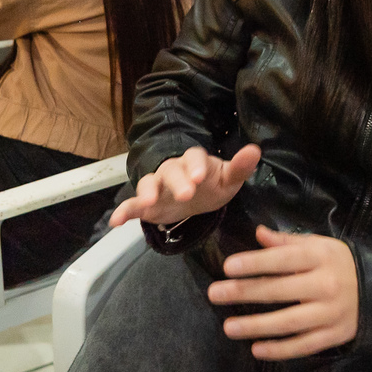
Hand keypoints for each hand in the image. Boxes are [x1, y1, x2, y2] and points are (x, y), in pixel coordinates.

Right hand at [109, 144, 261, 226]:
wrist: (197, 197)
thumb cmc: (213, 185)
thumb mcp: (229, 178)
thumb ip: (240, 167)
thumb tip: (255, 150)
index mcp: (196, 162)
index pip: (195, 157)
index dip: (196, 165)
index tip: (200, 177)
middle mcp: (174, 170)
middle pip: (171, 171)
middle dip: (177, 181)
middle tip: (185, 194)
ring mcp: (158, 186)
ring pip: (149, 183)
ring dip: (147, 191)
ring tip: (148, 202)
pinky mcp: (146, 204)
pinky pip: (132, 205)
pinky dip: (123, 211)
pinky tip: (116, 222)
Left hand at [207, 226, 358, 359]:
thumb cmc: (339, 264)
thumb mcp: (319, 245)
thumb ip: (287, 241)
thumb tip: (258, 233)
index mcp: (320, 257)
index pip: (283, 259)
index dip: (255, 263)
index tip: (228, 267)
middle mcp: (325, 284)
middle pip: (279, 290)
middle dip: (244, 292)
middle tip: (215, 294)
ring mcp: (330, 313)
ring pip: (287, 322)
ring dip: (255, 326)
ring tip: (228, 327)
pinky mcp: (333, 335)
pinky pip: (302, 345)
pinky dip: (278, 350)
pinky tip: (256, 349)